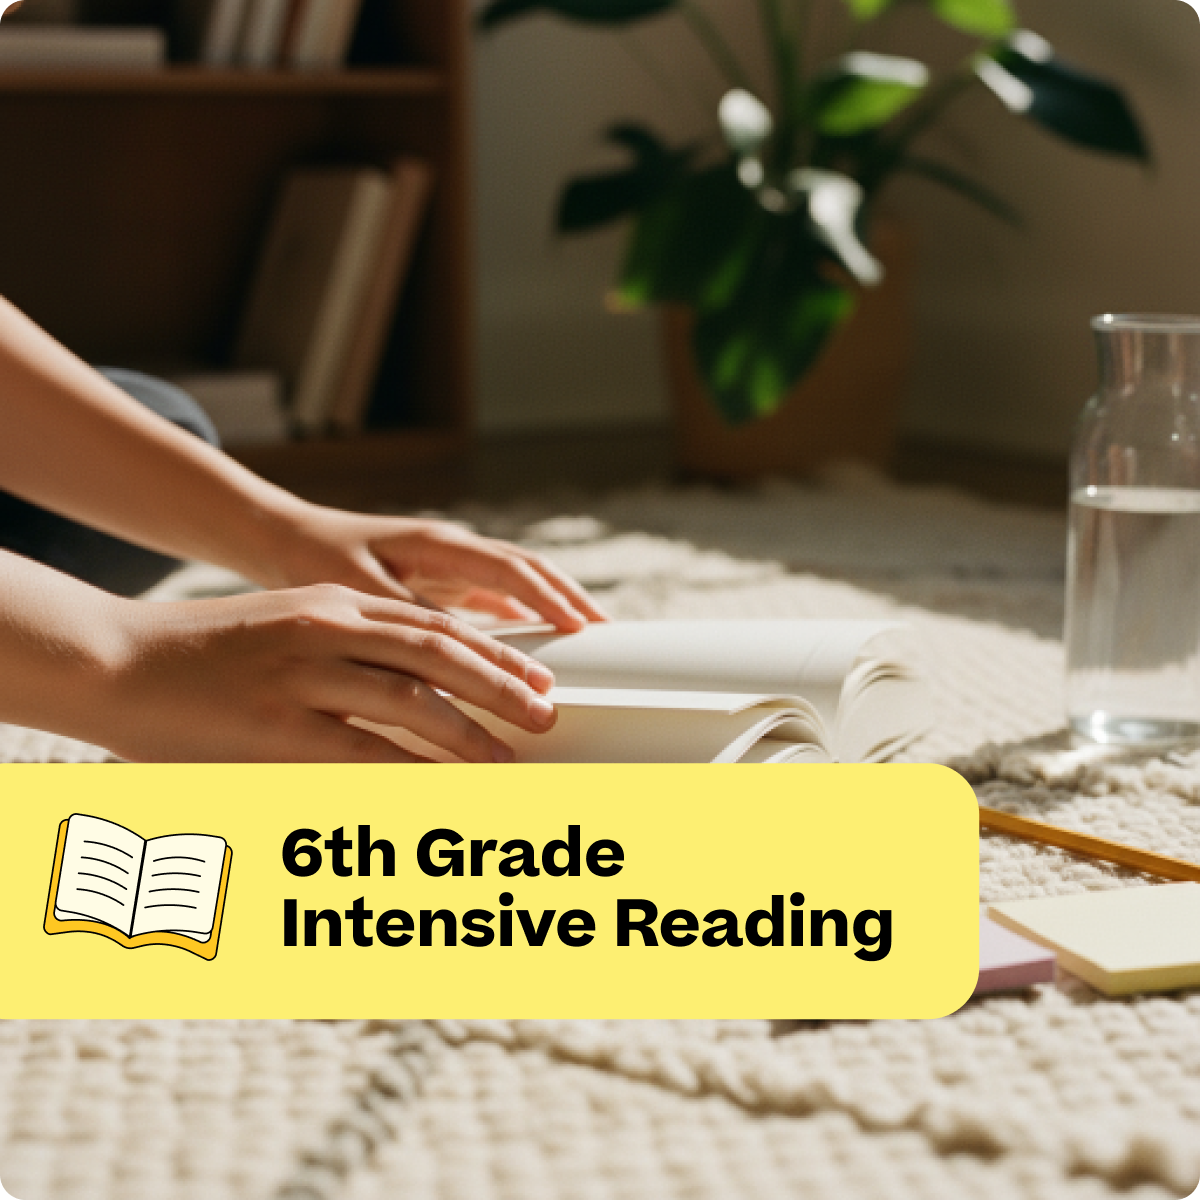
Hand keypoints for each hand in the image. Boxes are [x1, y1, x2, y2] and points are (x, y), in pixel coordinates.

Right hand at [87, 584, 559, 761]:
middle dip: (503, 684)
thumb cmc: (201, 654)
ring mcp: (304, 675)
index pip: (434, 623)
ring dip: (471, 733)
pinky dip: (413, 772)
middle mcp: (328, 629)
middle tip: (546, 713)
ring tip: (510, 758)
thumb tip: (410, 695)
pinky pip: (363, 751)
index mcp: (334, 604)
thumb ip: (346, 653)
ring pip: (413, 700)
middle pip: (440, 652)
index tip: (535, 674)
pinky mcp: (278, 724)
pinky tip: (446, 789)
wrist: (113, 657)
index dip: (493, 651)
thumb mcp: (283, 630)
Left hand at [252, 506, 606, 631]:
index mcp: (438, 544)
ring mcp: (451, 564)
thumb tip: (454, 648)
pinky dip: (524, 616)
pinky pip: (496, 598)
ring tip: (588, 637)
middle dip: (569, 599)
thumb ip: (407, 615)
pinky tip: (539, 642)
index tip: (581, 626)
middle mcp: (453, 550)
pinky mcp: (443, 581)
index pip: (510, 569)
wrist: (284, 538)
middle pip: (528, 571)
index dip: (549, 598)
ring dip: (553, 606)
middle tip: (607, 633)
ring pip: (518, 583)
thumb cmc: (315, 558)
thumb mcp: (355, 589)